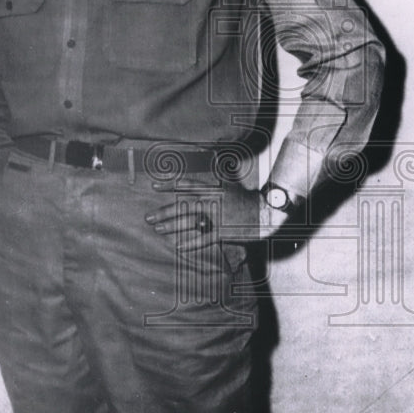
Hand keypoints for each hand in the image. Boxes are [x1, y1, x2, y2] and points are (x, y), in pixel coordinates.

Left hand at [145, 181, 288, 250]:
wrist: (264, 211)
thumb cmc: (246, 199)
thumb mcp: (229, 184)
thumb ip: (214, 177)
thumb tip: (203, 165)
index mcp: (213, 189)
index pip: (187, 185)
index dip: (169, 185)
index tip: (154, 187)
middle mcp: (212, 202)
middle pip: (183, 206)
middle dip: (163, 212)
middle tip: (149, 218)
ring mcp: (217, 217)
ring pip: (189, 222)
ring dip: (172, 226)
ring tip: (158, 230)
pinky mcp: (223, 232)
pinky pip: (203, 239)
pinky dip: (190, 243)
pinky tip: (179, 246)